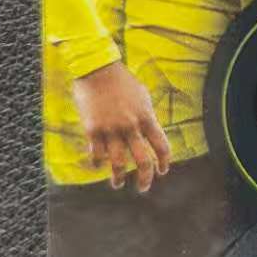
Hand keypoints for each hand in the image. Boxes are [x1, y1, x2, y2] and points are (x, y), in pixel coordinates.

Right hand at [71, 61, 171, 192]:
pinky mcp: (92, 129)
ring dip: (119, 177)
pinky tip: (98, 166)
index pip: (161, 146)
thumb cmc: (122, 81)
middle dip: (146, 178)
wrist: (97, 68)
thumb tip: (150, 133)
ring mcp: (111, 129)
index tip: (162, 171)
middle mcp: (131, 126)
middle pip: (143, 161)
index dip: (164, 162)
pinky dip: (97, 163)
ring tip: (118, 184)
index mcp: (147, 117)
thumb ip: (146, 117)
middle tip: (144, 188)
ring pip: (118, 163)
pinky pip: (96, 154)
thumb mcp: (142, 97)